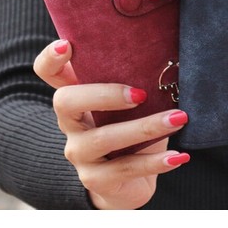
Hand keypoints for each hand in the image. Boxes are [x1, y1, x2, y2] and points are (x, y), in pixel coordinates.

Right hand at [34, 39, 189, 208]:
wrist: (129, 182)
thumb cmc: (133, 126)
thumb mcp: (132, 99)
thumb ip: (136, 77)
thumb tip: (172, 52)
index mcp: (76, 94)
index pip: (48, 71)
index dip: (50, 57)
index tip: (66, 45)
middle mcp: (69, 122)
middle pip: (64, 101)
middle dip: (104, 94)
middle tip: (142, 94)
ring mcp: (79, 152)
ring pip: (103, 138)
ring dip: (145, 127)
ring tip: (178, 118)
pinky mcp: (95, 179)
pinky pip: (125, 168)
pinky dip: (156, 162)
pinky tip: (179, 156)